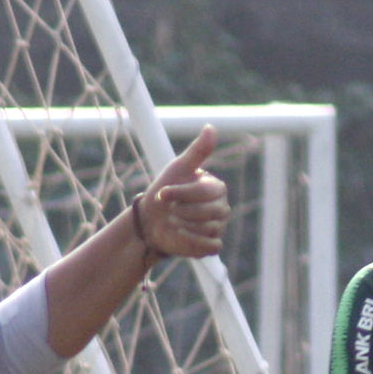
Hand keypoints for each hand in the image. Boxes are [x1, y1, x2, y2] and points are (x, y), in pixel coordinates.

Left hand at [134, 131, 230, 259]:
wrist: (150, 222)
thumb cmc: (164, 193)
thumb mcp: (177, 169)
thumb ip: (197, 151)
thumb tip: (211, 127)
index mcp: (217, 188)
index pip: (205, 191)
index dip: (182, 194)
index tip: (163, 194)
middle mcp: (222, 207)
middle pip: (209, 212)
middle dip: (182, 211)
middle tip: (169, 210)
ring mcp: (219, 227)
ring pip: (208, 228)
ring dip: (183, 226)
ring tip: (171, 222)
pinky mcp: (212, 245)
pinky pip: (210, 246)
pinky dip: (192, 242)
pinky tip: (178, 235)